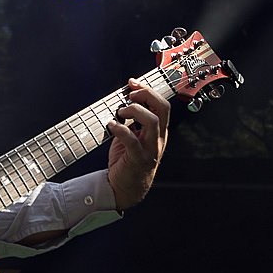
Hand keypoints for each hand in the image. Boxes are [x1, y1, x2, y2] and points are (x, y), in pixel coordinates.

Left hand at [106, 78, 169, 210]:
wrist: (123, 189)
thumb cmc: (126, 161)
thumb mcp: (133, 137)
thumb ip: (131, 121)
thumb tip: (123, 101)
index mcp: (158, 132)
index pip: (162, 105)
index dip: (148, 91)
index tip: (132, 83)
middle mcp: (158, 139)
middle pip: (162, 109)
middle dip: (146, 95)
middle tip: (130, 95)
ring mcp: (150, 149)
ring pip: (152, 121)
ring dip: (134, 111)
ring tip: (120, 112)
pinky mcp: (138, 159)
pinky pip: (132, 140)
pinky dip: (120, 129)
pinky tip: (110, 125)